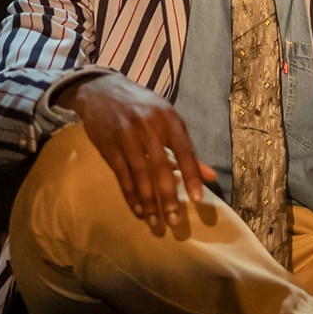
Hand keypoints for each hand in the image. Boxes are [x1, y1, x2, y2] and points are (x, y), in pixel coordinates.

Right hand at [55, 73, 216, 230]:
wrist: (101, 90)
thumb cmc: (142, 107)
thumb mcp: (167, 119)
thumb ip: (187, 149)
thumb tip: (211, 176)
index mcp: (168, 119)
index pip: (184, 151)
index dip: (191, 176)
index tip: (197, 200)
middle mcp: (148, 127)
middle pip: (161, 168)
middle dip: (168, 197)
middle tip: (175, 221)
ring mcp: (126, 137)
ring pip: (140, 176)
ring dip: (149, 203)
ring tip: (156, 223)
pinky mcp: (109, 147)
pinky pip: (122, 176)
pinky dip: (131, 196)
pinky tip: (138, 211)